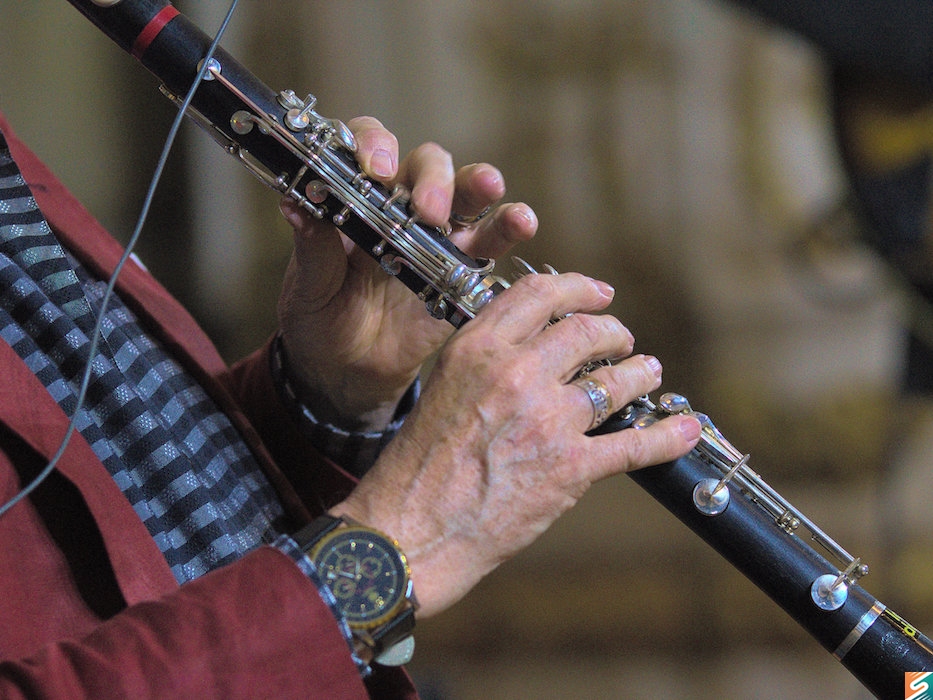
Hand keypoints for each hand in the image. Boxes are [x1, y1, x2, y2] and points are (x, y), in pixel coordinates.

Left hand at [277, 117, 536, 430]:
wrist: (345, 373)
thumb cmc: (319, 319)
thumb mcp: (307, 287)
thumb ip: (312, 247)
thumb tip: (296, 204)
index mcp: (356, 198)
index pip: (369, 146)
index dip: (374, 144)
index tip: (375, 168)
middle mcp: (400, 207)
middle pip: (427, 165)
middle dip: (433, 178)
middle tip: (428, 209)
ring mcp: (437, 238)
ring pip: (468, 196)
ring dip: (481, 185)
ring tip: (492, 187)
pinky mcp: (462, 273)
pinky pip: (490, 246)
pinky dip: (508, 230)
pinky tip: (521, 224)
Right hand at [330, 272, 701, 616]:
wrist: (410, 529)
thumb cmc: (418, 466)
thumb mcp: (443, 389)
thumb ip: (486, 361)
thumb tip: (532, 350)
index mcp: (478, 349)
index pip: (541, 294)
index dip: (579, 289)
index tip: (597, 295)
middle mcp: (516, 373)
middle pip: (587, 332)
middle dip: (614, 332)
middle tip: (622, 340)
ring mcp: (548, 419)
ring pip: (617, 380)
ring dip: (640, 373)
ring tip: (647, 372)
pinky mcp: (571, 467)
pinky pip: (635, 443)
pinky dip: (669, 436)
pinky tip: (686, 429)